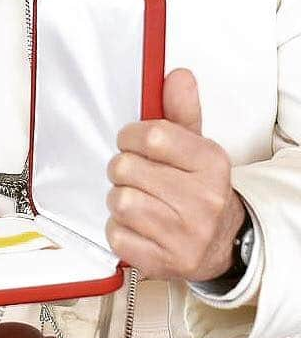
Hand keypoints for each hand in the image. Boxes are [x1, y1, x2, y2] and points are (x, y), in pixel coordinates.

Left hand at [106, 68, 244, 280]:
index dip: (129, 136)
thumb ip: (181, 111)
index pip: (151, 136)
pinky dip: (118, 229)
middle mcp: (202, 200)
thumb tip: (176, 76)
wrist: (221, 243)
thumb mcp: (195, 147)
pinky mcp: (163, 261)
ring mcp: (184, 234)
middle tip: (135, 175)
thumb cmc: (197, 189)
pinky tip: (137, 226)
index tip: (131, 141)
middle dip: (121, 169)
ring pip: (118, 201)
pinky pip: (115, 235)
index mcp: (211, 163)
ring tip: (137, 200)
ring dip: (118, 199)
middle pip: (124, 168)